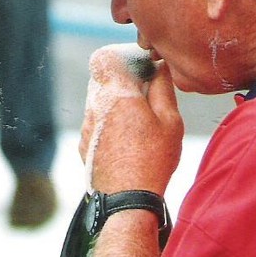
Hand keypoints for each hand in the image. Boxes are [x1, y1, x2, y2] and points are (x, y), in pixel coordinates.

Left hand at [81, 45, 183, 194]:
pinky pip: (96, 122)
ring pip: (99, 102)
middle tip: (146, 96)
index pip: (103, 58)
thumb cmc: (153, 160)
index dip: (119, 56)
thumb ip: (163, 88)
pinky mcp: (84, 144)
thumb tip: (160, 66)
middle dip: (123, 82)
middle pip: (102, 79)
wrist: (127, 200)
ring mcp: (87, 127)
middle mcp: (96, 107)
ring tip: (140, 123)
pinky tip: (129, 141)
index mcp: (117, 95)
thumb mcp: (170, 122)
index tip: (139, 67)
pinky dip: (110, 124)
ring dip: (116, 104)